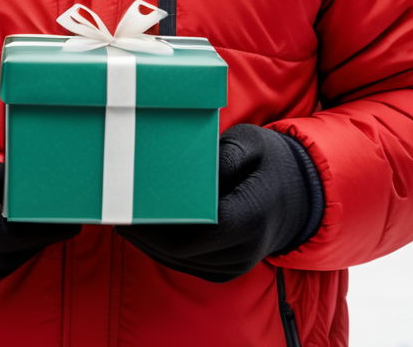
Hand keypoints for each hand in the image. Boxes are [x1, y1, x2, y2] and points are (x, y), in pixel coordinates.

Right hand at [0, 131, 79, 289]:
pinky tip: (25, 231)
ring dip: (32, 244)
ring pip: (7, 263)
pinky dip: (17, 252)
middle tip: (69, 217)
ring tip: (48, 220)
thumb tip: (23, 180)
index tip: (68, 219)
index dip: (39, 230)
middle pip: (8, 252)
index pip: (1, 232)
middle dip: (42, 236)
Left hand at [116, 124, 312, 282]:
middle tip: (114, 208)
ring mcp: (234, 266)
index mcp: (251, 217)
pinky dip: (161, 247)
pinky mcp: (225, 269)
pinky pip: (186, 262)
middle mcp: (243, 251)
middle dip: (142, 233)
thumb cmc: (270, 162)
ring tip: (120, 215)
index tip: (129, 207)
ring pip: (179, 260)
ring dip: (147, 241)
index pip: (195, 232)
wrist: (298, 195)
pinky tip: (143, 227)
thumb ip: (224, 156)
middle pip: (179, 251)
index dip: (156, 225)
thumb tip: (192, 169)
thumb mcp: (252, 143)